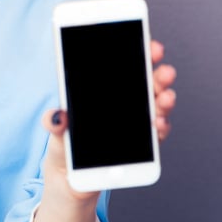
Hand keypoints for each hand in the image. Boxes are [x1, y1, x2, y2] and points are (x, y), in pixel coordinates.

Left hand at [41, 39, 176, 190]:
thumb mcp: (56, 131)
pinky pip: (156, 133)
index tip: (150, 43)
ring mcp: (136, 122)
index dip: (141, 52)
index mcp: (106, 90)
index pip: (127, 64)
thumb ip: (54, 123)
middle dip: (159, 74)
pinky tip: (158, 122)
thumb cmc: (65, 146)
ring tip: (166, 96)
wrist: (69, 178)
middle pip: (148, 82)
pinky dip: (161, 126)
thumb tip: (57, 115)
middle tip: (164, 70)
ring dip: (165, 99)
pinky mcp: (142, 146)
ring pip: (157, 105)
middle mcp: (126, 102)